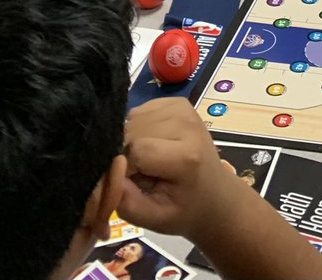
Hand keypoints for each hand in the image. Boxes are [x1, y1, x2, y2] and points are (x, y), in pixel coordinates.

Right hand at [118, 98, 231, 241]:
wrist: (214, 193)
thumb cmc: (184, 209)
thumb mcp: (154, 219)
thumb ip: (126, 201)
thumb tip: (107, 171)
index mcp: (186, 155)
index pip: (135, 149)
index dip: (123, 168)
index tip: (129, 184)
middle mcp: (186, 124)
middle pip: (132, 131)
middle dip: (125, 154)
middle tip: (139, 175)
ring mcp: (183, 108)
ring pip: (133, 119)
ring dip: (130, 141)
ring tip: (147, 161)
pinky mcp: (178, 101)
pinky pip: (141, 111)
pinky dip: (137, 129)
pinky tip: (151, 144)